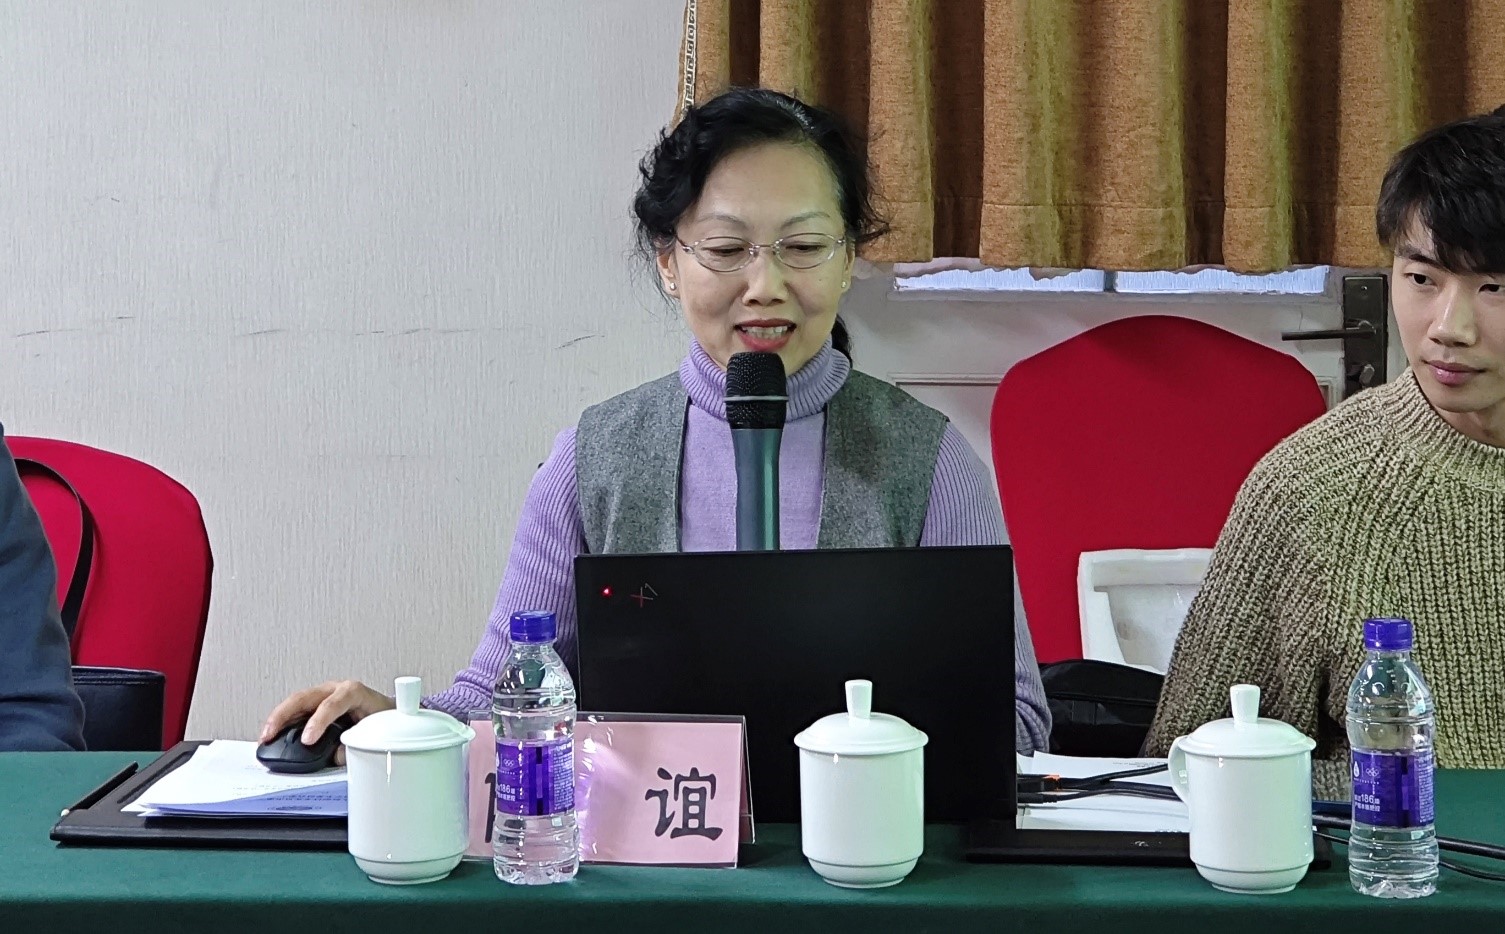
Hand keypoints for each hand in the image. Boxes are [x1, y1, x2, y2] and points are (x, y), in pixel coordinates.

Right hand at [259, 680, 394, 764]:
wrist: (387, 711)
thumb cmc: (382, 718)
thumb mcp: (375, 732)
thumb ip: (354, 745)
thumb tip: (335, 755)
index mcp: (354, 692)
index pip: (333, 703)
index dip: (319, 721)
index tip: (308, 739)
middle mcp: (335, 690)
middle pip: (304, 697)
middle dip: (284, 715)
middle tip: (270, 734)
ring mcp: (323, 695)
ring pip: (295, 702)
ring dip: (278, 719)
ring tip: (265, 737)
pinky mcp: (315, 706)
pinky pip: (296, 711)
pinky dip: (282, 723)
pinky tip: (272, 735)